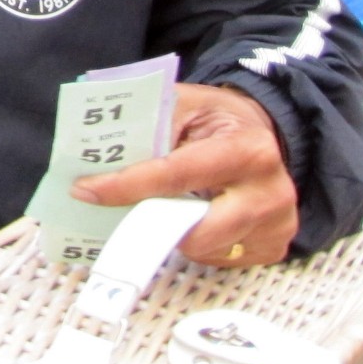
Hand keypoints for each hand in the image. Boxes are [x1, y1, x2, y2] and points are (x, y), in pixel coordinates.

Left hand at [69, 82, 297, 266]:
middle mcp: (269, 191)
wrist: (266, 132)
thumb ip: (149, 123)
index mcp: (246, 149)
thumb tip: (99, 154)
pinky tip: (198, 216)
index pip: (176, 175)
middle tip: (127, 210)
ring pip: (203, 250)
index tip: (86, 191)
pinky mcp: (274, 247)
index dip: (127, 186)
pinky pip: (218, 260)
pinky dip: (198, 244)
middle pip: (196, 232)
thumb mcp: (185, 103)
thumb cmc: (217, 119)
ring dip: (175, 233)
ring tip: (170, 206)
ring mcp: (275, 224)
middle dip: (153, 223)